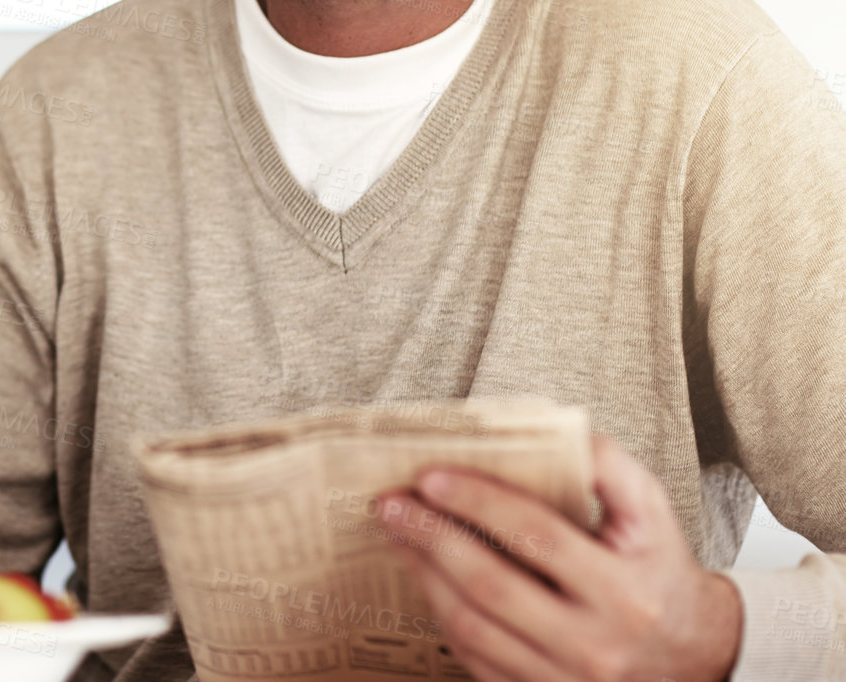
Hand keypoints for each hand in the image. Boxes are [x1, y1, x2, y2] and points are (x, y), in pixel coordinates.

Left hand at [375, 434, 742, 681]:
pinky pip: (474, 658)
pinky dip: (440, 613)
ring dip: (423, 575)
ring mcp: (565, 680)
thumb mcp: (650, 511)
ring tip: (397, 533)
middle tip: (390, 503)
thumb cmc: (657, 567)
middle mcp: (594, 644)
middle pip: (491, 586)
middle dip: (431, 538)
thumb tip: (553, 427)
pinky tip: (424, 576)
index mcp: (625, 591)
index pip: (537, 536)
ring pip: (472, 627)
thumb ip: (607, 465)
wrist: (693, 654)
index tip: (430, 476)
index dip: (477, 503)